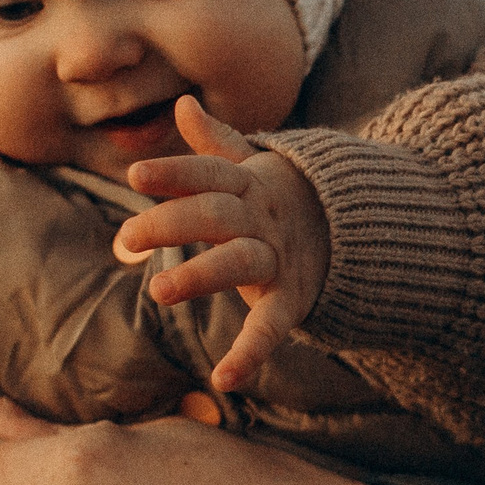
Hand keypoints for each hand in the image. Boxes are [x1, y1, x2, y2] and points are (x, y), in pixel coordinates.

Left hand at [118, 96, 330, 393]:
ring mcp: (280, 259)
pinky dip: (250, 355)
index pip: (209, 174)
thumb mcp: (252, 170)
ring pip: (240, 262)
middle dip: (172, 222)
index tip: (135, 175)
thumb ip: (215, 145)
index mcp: (251, 185)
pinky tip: (224, 380)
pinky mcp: (292, 299)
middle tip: (129, 238)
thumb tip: (184, 104)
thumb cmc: (280, 202)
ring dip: (201, 276)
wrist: (355, 235)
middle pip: (217, 214)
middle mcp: (264, 219)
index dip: (175, 172)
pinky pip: (272, 328)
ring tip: (159, 292)